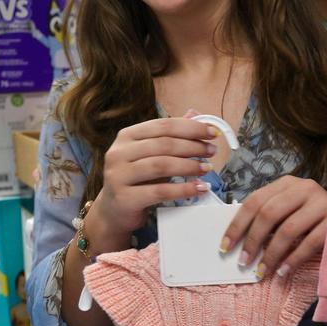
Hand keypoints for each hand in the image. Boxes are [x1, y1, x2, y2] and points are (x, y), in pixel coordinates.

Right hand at [90, 110, 219, 239]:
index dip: (191, 127)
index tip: (212, 133)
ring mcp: (119, 175)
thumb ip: (170, 136)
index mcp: (127, 136)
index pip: (163, 125)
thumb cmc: (137, 180)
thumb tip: (195, 114)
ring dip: (190, 166)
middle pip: (164, 144)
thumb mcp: (151, 155)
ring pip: (161, 165)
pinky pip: (160, 191)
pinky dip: (184, 189)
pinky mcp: (124, 198)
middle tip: (212, 151)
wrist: (114, 211)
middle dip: (193, 146)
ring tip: (207, 168)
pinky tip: (199, 188)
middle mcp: (119, 152)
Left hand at [221, 176, 326, 279]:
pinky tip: (283, 271)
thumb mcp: (289, 210)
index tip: (224, 247)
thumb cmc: (313, 217)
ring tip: (262, 271)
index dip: (237, 226)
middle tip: (244, 262)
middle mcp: (305, 188)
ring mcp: (322, 203)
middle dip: (252, 241)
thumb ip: (269, 217)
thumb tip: (239, 241)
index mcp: (287, 183)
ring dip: (271, 254)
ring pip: (288, 230)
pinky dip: (293, 260)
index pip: (254, 201)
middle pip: (269, 214)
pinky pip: (309, 243)